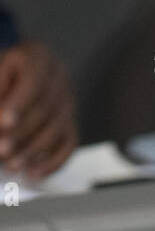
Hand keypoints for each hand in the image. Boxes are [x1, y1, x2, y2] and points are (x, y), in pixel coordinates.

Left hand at [0, 40, 78, 177]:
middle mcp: (60, 80)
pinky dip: (51, 163)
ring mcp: (69, 105)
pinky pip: (68, 147)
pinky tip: (33, 173)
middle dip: (21, 134)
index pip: (33, 80)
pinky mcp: (71, 125)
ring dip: (32, 152)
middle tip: (1, 150)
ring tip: (11, 165)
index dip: (19, 103)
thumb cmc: (4, 74)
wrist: (20, 74)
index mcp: (38, 57)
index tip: (4, 121)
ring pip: (56, 132)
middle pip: (45, 111)